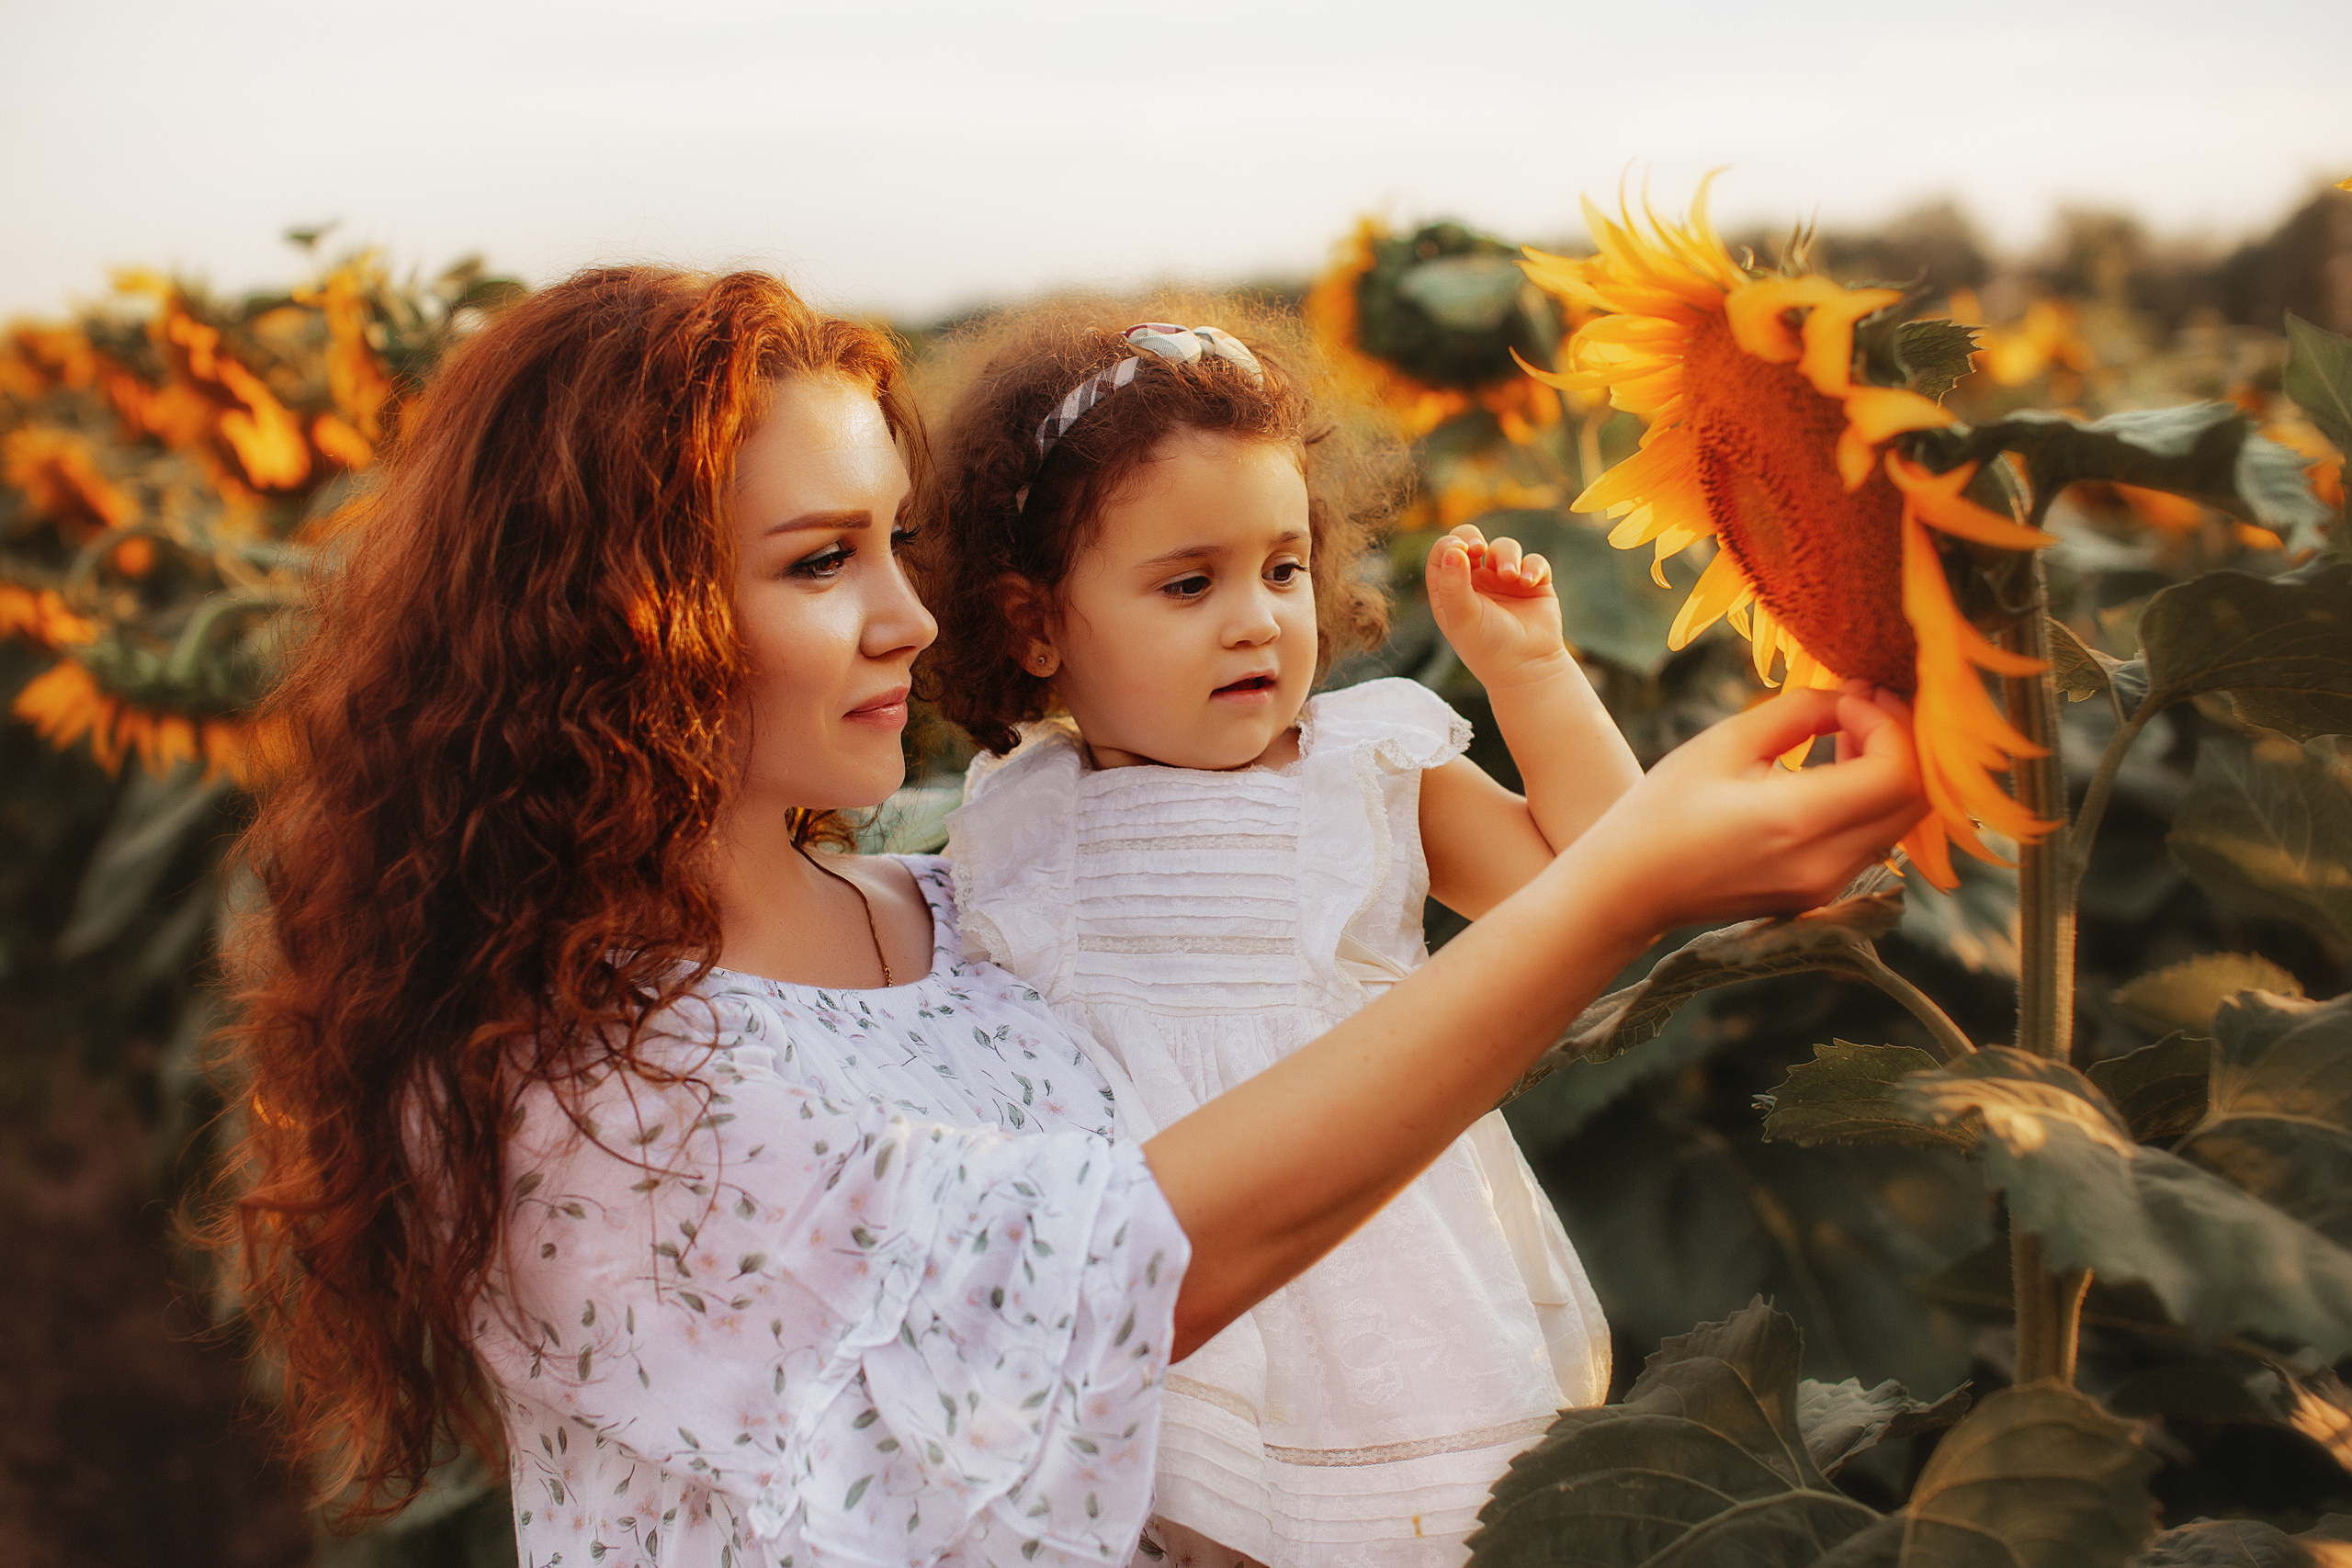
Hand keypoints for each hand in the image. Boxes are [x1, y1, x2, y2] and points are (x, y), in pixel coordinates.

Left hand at [1426, 525, 1569, 690]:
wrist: (1528, 668)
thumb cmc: (1487, 648)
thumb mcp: (1463, 618)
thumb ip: (1453, 584)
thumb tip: (1453, 549)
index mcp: (1451, 590)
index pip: (1443, 555)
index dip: (1449, 545)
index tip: (1460, 550)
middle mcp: (1476, 582)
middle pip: (1469, 540)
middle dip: (1472, 537)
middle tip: (1478, 548)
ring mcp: (1505, 581)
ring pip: (1503, 548)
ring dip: (1507, 555)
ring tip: (1511, 577)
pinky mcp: (1534, 584)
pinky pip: (1534, 561)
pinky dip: (1532, 566)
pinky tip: (1529, 582)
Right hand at [1575, 687, 1927, 935]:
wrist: (1630, 888)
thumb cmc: (1664, 810)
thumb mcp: (1725, 742)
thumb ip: (1799, 712)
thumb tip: (1851, 699)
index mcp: (1798, 821)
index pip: (1897, 772)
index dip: (1890, 723)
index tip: (1851, 697)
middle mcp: (1825, 862)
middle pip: (1915, 800)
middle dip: (1901, 742)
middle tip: (1862, 705)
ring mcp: (1827, 885)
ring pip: (1901, 820)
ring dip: (1888, 769)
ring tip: (1843, 735)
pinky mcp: (1821, 893)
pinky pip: (1875, 838)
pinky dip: (1870, 797)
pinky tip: (1830, 772)